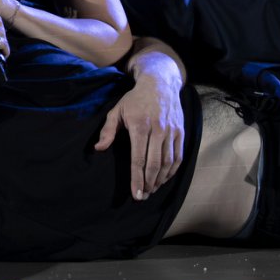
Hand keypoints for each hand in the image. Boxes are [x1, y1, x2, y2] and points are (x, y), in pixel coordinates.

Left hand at [95, 75, 183, 200]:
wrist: (160, 84)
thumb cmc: (134, 100)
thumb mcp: (117, 110)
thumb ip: (108, 130)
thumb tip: (98, 148)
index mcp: (140, 125)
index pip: (139, 158)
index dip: (137, 178)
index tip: (136, 194)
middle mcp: (158, 129)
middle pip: (155, 164)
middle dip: (149, 183)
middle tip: (143, 196)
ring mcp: (171, 131)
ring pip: (168, 162)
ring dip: (161, 180)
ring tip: (152, 189)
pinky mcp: (181, 132)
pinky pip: (179, 156)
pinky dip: (172, 170)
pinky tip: (164, 178)